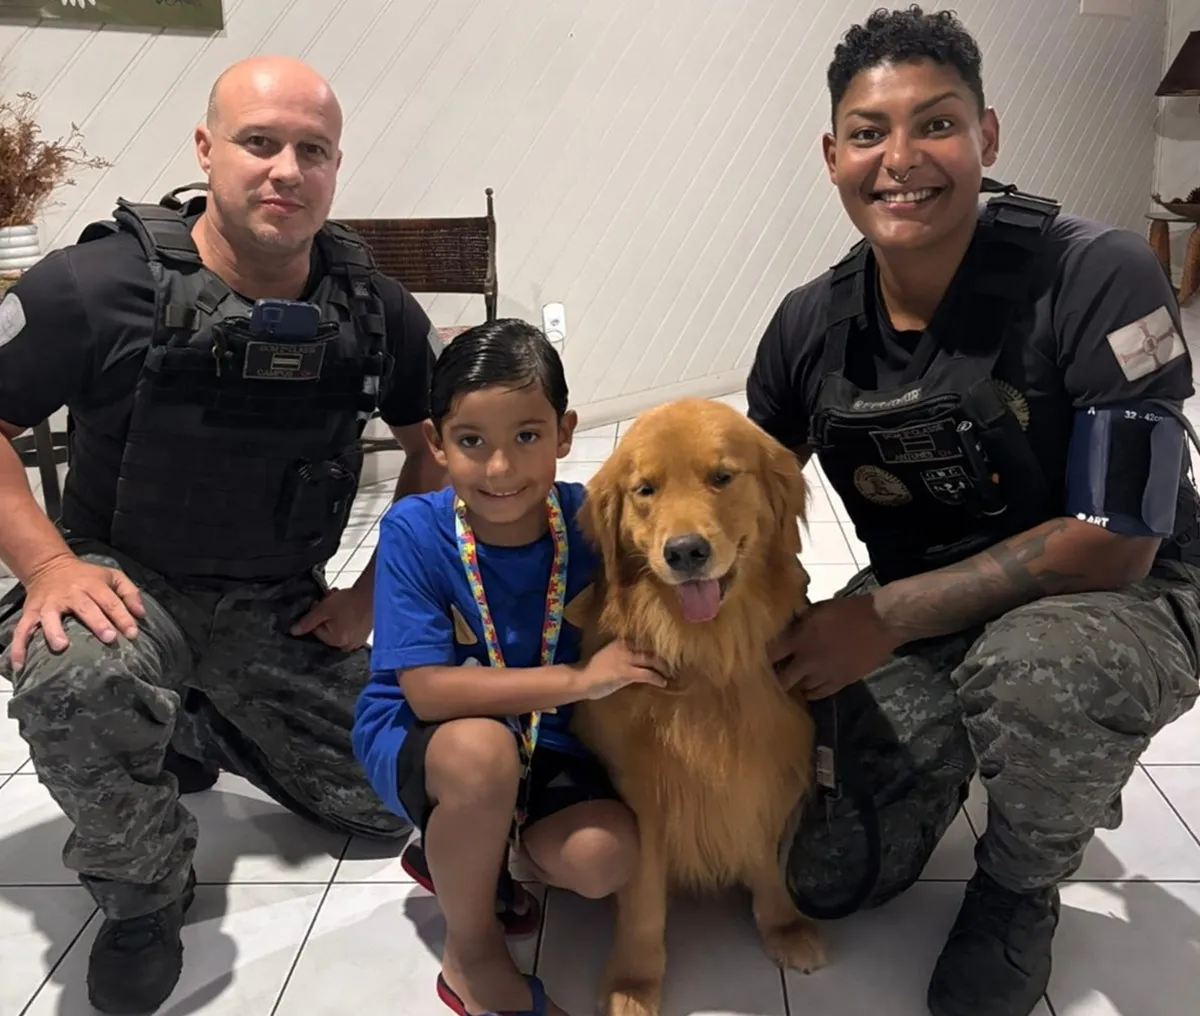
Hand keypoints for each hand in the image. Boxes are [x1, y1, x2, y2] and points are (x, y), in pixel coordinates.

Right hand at [9, 556, 144, 671]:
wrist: (50, 566)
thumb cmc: (87, 576)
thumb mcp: (112, 576)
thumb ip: (130, 593)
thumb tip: (142, 614)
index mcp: (93, 585)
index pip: (110, 602)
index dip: (123, 617)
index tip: (132, 634)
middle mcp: (71, 593)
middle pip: (85, 607)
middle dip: (97, 623)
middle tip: (109, 638)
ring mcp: (49, 603)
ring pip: (50, 616)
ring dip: (54, 631)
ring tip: (61, 646)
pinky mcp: (31, 611)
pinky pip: (22, 629)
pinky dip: (19, 646)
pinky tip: (20, 664)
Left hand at [291, 585, 371, 651]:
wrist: (374, 593)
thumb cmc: (350, 601)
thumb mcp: (324, 609)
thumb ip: (308, 621)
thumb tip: (294, 632)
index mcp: (336, 641)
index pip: (316, 630)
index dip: (316, 615)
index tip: (321, 603)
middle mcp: (348, 645)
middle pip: (328, 630)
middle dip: (326, 616)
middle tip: (331, 601)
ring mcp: (358, 640)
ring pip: (338, 628)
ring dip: (336, 616)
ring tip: (341, 602)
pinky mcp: (364, 634)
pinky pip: (349, 629)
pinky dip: (347, 619)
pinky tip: (349, 608)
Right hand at [574, 640, 668, 699]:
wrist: (580, 679)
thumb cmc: (592, 672)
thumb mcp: (608, 657)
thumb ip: (621, 656)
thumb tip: (635, 662)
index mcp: (620, 642)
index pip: (642, 642)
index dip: (655, 648)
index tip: (664, 653)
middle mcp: (624, 647)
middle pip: (650, 650)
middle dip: (662, 658)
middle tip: (671, 665)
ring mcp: (626, 659)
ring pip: (651, 661)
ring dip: (662, 668)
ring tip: (669, 674)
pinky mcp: (626, 672)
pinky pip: (647, 674)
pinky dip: (657, 678)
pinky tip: (662, 683)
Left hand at [768, 595, 901, 700]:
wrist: (879, 622)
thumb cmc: (847, 611)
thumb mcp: (816, 610)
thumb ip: (798, 623)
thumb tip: (784, 630)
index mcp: (800, 639)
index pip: (772, 655)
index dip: (762, 659)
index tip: (755, 660)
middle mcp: (808, 661)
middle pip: (782, 679)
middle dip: (775, 679)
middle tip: (769, 678)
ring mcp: (825, 674)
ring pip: (800, 688)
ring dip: (793, 685)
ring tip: (788, 683)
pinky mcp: (840, 682)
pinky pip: (819, 694)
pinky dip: (810, 693)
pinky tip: (806, 690)